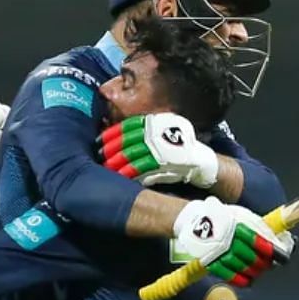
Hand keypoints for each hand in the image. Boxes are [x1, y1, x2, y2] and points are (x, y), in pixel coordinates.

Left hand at [100, 113, 219, 188]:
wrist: (200, 160)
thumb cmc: (181, 143)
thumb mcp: (166, 126)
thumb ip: (148, 127)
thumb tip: (122, 132)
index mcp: (154, 123)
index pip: (127, 126)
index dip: (111, 134)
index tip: (99, 140)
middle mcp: (155, 134)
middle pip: (126, 142)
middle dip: (110, 149)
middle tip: (98, 155)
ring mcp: (159, 149)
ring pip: (131, 156)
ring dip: (116, 163)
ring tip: (106, 167)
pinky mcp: (162, 165)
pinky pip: (141, 169)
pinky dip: (129, 173)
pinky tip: (119, 176)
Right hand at [169, 200, 292, 286]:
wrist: (195, 219)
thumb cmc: (224, 218)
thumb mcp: (241, 215)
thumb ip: (257, 226)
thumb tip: (276, 239)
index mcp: (237, 224)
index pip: (258, 240)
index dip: (271, 250)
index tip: (281, 256)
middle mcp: (228, 238)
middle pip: (251, 256)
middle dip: (263, 264)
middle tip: (269, 265)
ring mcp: (218, 251)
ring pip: (241, 266)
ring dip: (253, 272)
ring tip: (258, 272)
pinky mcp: (210, 260)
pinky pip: (227, 274)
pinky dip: (239, 279)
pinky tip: (247, 281)